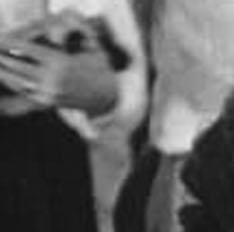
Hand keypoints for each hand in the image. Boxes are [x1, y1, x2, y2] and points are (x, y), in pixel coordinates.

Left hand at [0, 14, 116, 114]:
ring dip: (3, 70)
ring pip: (17, 79)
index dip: (9, 42)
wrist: (109, 98)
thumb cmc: (102, 69)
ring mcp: (49, 92)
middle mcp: (52, 78)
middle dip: (1, 56)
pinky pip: (24, 90)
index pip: (27, 49)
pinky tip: (6, 75)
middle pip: (17, 65)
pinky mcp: (48, 101)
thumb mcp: (95, 49)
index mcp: (62, 63)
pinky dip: (12, 82)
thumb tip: (69, 14)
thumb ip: (81, 32)